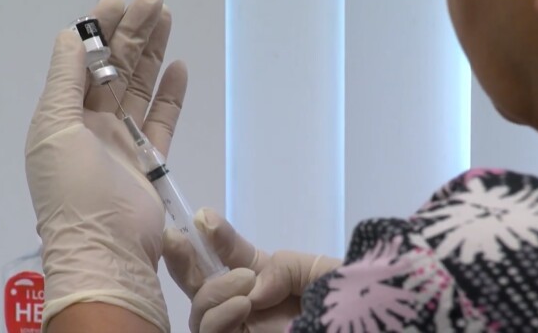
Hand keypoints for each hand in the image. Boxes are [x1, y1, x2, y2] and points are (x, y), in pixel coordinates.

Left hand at [25, 0, 186, 330]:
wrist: (107, 248)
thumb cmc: (73, 189)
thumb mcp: (54, 128)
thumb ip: (64, 80)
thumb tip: (69, 36)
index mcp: (65, 114)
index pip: (84, 60)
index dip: (101, 29)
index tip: (120, 0)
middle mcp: (92, 123)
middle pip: (116, 68)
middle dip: (135, 33)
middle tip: (156, 1)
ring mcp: (123, 140)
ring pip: (140, 87)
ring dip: (154, 54)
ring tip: (168, 21)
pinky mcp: (151, 157)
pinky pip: (162, 118)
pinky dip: (171, 94)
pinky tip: (180, 68)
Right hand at [162, 209, 341, 332]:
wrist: (362, 326)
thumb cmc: (347, 299)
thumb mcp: (318, 271)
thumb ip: (281, 268)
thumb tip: (251, 287)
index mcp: (261, 276)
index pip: (227, 253)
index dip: (214, 235)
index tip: (201, 216)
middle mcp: (243, 300)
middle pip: (200, 282)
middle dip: (182, 259)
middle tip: (175, 239)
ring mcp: (238, 325)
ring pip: (199, 309)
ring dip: (213, 291)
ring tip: (245, 283)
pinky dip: (218, 317)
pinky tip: (242, 304)